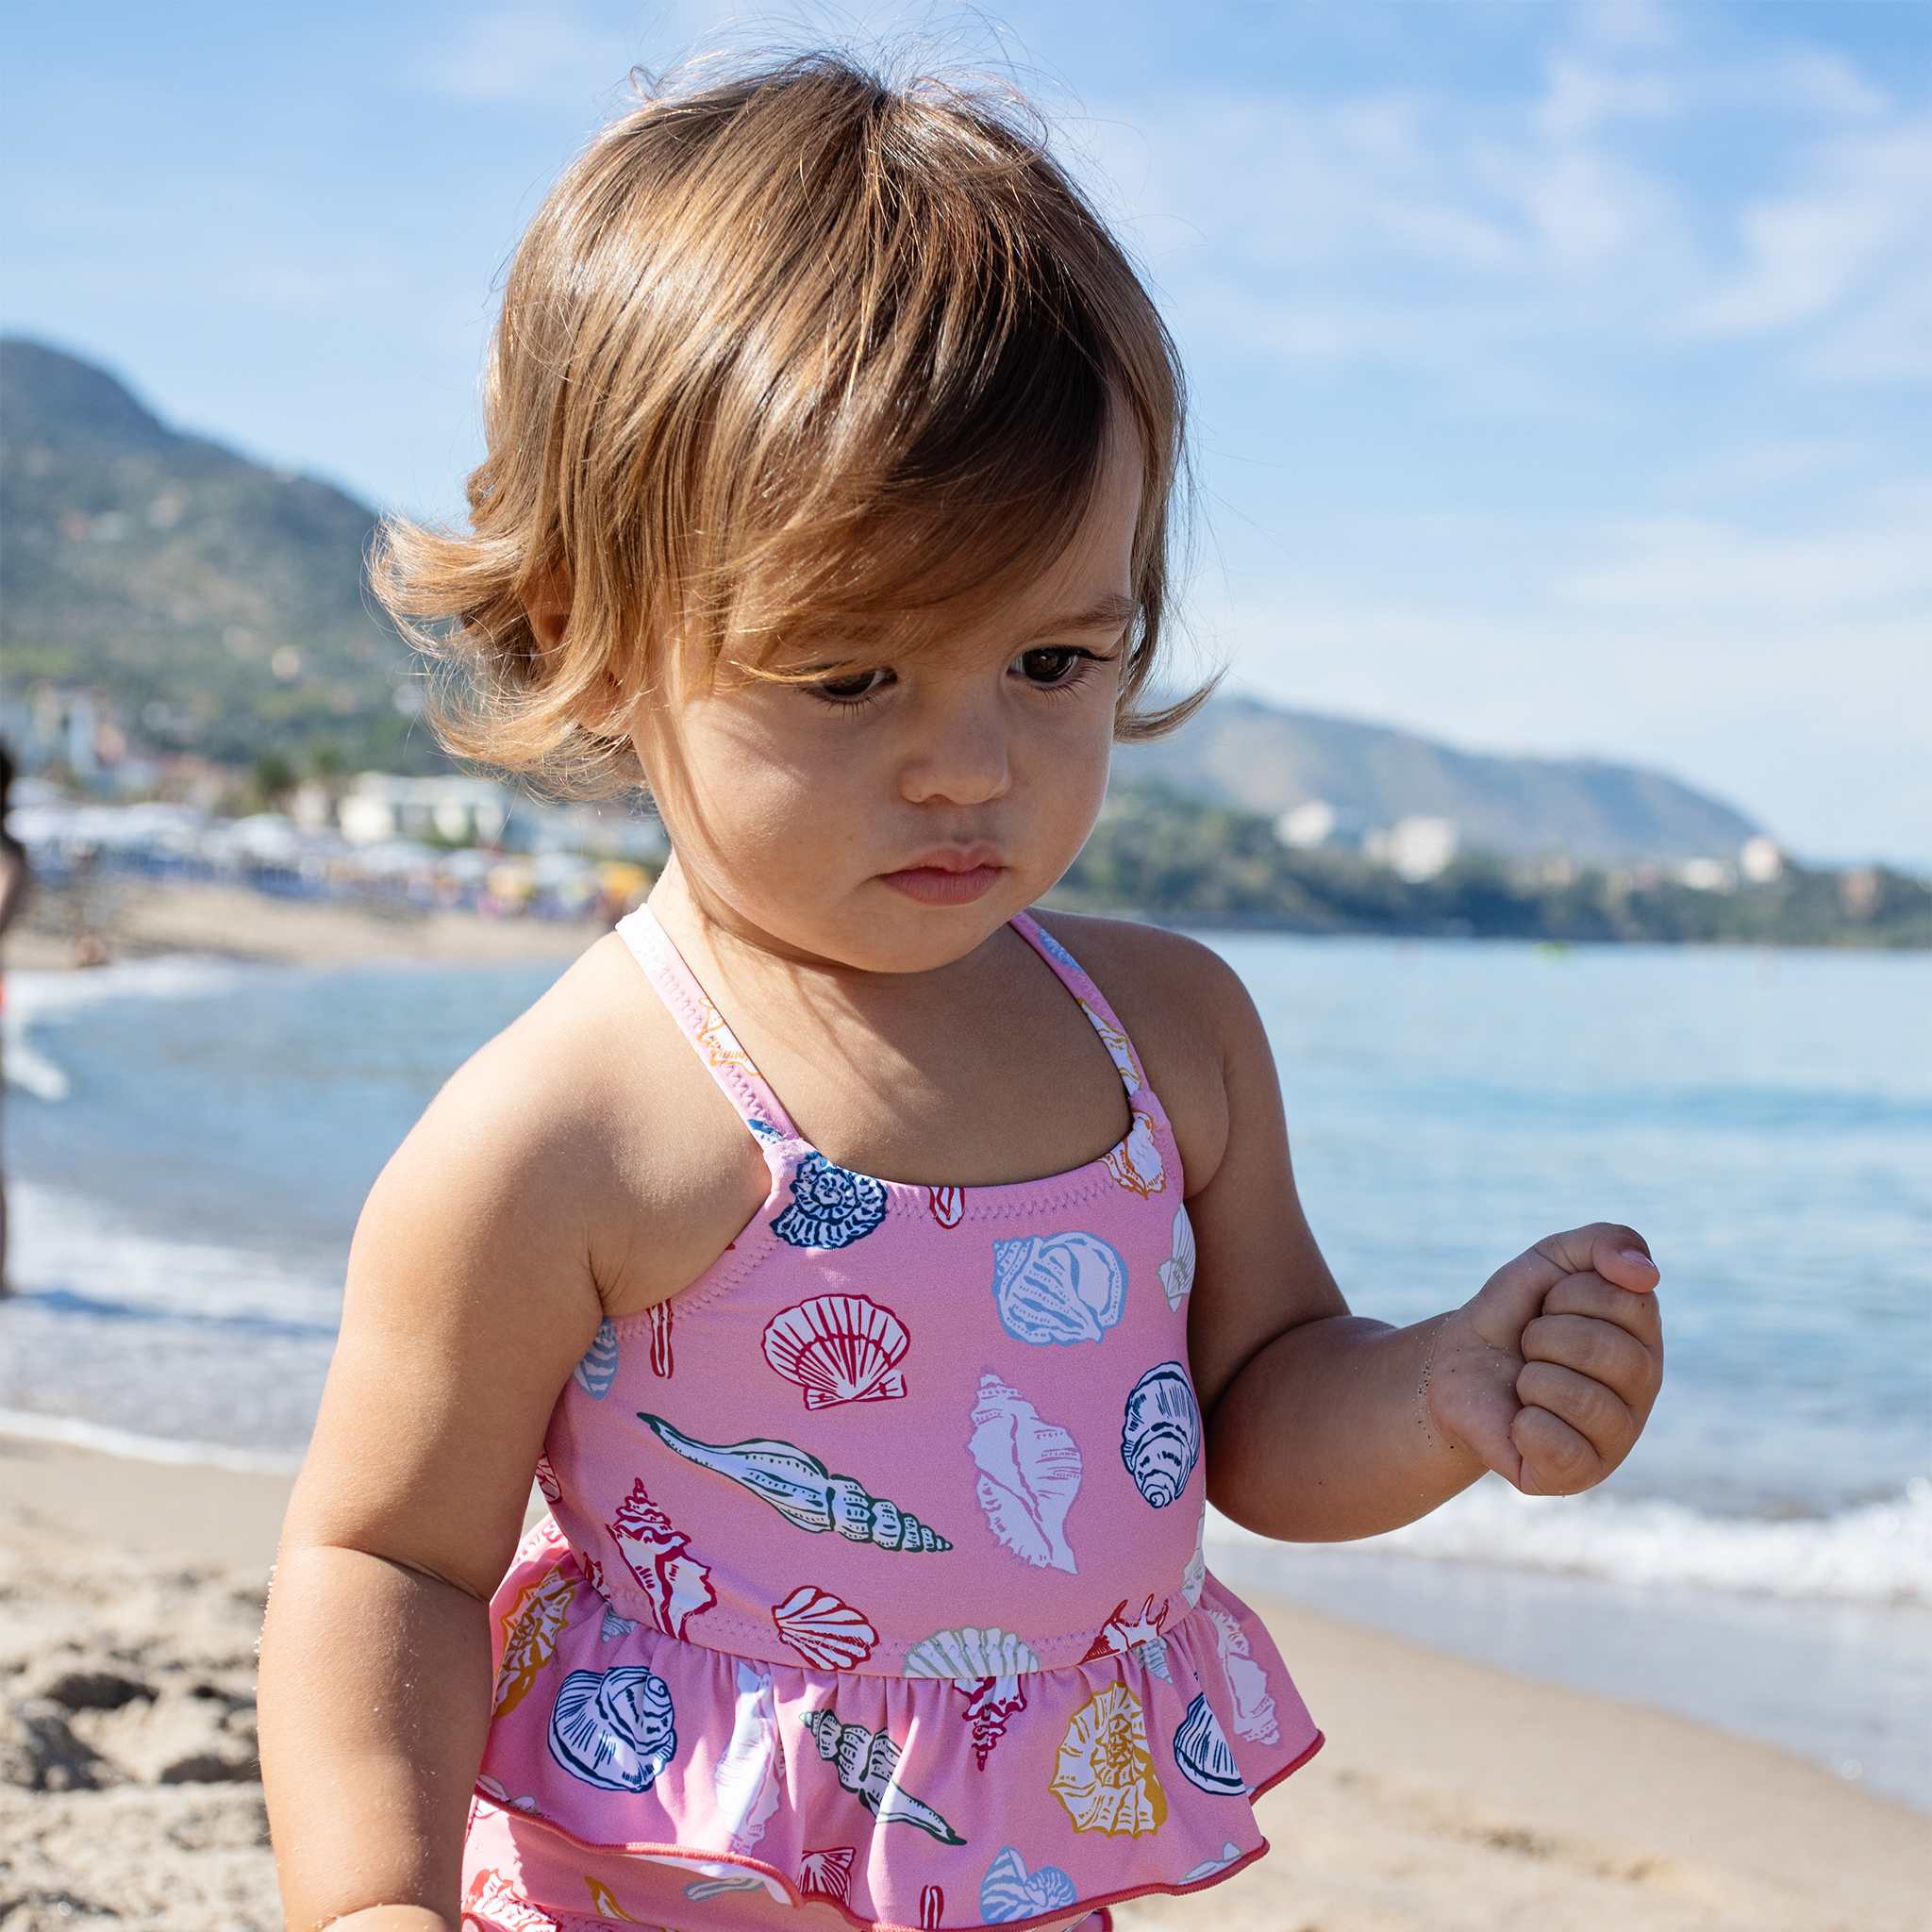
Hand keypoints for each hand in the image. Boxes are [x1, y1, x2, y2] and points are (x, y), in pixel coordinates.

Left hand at [1425, 1224, 1661, 1495]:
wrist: (1456, 1367)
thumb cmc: (1513, 1316)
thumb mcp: (1550, 1261)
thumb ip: (1604, 1243)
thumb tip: (1647, 1273)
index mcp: (1646, 1340)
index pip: (1626, 1300)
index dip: (1568, 1294)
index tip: (1551, 1306)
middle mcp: (1644, 1393)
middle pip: (1605, 1349)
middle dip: (1545, 1335)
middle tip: (1531, 1346)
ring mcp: (1615, 1439)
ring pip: (1582, 1398)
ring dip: (1533, 1378)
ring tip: (1527, 1384)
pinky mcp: (1578, 1477)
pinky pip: (1559, 1448)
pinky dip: (1524, 1424)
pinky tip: (1522, 1422)